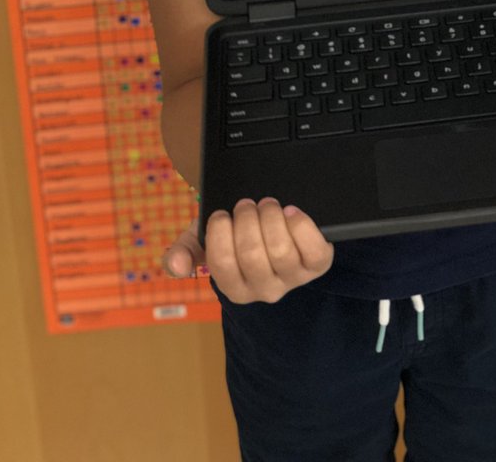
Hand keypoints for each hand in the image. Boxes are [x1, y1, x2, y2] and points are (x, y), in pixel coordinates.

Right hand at [162, 199, 334, 302]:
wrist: (271, 228)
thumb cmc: (235, 236)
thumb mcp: (204, 241)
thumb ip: (182, 252)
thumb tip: (177, 266)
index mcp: (234, 288)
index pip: (221, 263)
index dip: (220, 230)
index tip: (222, 213)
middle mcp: (264, 290)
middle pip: (252, 253)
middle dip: (247, 218)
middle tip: (247, 204)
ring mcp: (293, 279)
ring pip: (280, 250)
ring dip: (271, 216)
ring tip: (267, 205)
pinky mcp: (318, 265)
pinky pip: (314, 249)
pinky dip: (301, 224)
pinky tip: (291, 212)